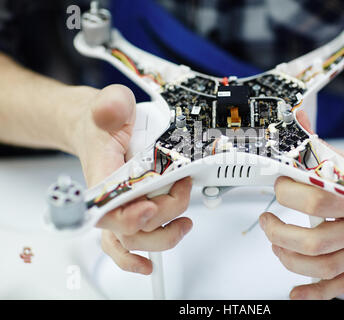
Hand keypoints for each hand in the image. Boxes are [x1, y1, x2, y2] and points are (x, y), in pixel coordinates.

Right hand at [71, 84, 192, 274]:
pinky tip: (147, 263)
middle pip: (132, 227)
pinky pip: (124, 243)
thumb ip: (111, 105)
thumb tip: (112, 110)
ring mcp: (118, 206)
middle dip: (164, 216)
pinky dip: (133, 258)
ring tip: (184, 224)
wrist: (94, 127)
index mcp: (102, 175)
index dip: (130, 216)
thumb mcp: (110, 103)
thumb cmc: (101, 123)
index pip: (109, 208)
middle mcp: (108, 197)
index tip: (151, 206)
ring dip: (162, 237)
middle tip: (183, 191)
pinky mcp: (127, 209)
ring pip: (134, 239)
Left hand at [259, 112, 343, 298]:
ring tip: (275, 243)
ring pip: (323, 267)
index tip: (281, 183)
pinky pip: (342, 285)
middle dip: (279, 232)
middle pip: (314, 242)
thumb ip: (323, 152)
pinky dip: (316, 293)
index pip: (316, 201)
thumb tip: (295, 131)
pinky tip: (297, 293)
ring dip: (290, 259)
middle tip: (267, 219)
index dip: (289, 193)